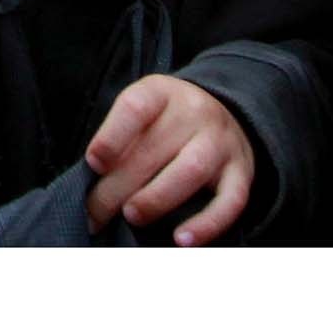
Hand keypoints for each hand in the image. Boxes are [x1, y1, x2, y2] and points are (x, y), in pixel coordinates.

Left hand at [86, 74, 256, 241]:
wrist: (225, 113)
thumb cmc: (167, 122)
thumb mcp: (143, 114)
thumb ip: (120, 139)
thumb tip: (91, 185)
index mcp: (161, 93)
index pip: (135, 107)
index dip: (111, 136)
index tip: (93, 164)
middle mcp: (195, 112)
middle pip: (155, 149)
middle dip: (118, 187)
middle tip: (96, 214)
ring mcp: (221, 142)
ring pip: (191, 170)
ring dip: (156, 198)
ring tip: (131, 216)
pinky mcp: (241, 173)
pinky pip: (229, 201)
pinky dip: (206, 224)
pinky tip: (181, 240)